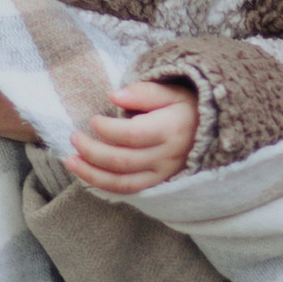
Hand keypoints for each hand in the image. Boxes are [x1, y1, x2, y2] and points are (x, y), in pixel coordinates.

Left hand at [69, 81, 200, 196]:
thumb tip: (113, 95)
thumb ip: (144, 92)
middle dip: (93, 151)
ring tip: (70, 161)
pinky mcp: (157, 183)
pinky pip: (129, 190)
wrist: (212, 131)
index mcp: (172, 129)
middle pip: (123, 161)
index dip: (109, 130)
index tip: (94, 119)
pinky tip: (87, 174)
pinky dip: (104, 185)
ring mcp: (162, 173)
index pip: (133, 135)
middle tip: (74, 138)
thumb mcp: (172, 91)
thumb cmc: (187, 107)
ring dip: (92, 174)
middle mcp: (167, 156)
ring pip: (123, 182)